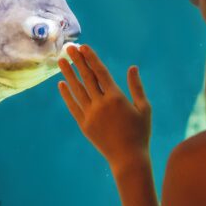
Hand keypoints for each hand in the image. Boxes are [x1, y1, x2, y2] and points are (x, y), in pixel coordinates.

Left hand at [57, 45, 151, 171]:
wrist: (128, 158)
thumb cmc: (140, 133)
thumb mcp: (144, 108)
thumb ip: (137, 87)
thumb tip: (132, 67)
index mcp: (117, 98)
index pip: (100, 72)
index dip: (91, 58)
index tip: (84, 47)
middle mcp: (101, 104)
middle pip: (86, 78)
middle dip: (78, 61)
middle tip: (69, 48)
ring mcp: (91, 115)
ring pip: (77, 90)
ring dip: (68, 74)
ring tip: (61, 61)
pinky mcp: (84, 125)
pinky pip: (73, 106)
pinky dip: (67, 95)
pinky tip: (61, 84)